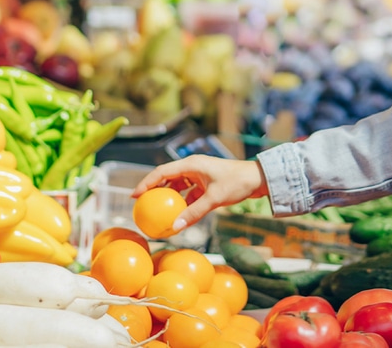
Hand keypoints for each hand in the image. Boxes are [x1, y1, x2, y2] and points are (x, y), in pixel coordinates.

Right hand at [131, 156, 268, 231]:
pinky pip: (189, 192)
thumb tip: (175, 227)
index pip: (162, 172)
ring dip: (168, 197)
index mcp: (191, 164)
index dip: (146, 183)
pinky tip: (178, 215)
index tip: (134, 196)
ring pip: (177, 185)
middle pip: (167, 177)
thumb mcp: (213, 199)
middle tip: (141, 204)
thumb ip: (193, 213)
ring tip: (156, 211)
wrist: (257, 179)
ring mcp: (199, 174)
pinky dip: (182, 202)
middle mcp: (192, 167)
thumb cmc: (237, 183)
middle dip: (153, 190)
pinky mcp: (206, 182)